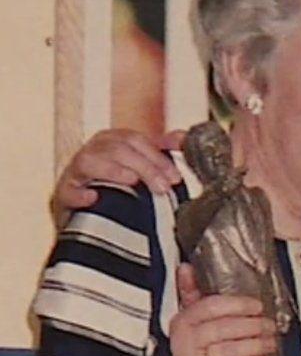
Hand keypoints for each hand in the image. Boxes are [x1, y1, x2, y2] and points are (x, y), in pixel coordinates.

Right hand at [53, 129, 184, 211]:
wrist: (88, 218)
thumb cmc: (117, 186)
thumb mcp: (140, 166)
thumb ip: (160, 151)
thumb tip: (183, 137)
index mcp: (113, 140)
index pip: (137, 141)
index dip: (158, 158)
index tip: (175, 177)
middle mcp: (93, 150)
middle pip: (118, 149)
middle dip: (144, 167)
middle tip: (163, 187)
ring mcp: (75, 172)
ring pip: (91, 161)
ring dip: (114, 171)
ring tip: (132, 181)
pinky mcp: (63, 194)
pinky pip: (68, 190)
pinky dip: (80, 193)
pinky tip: (93, 198)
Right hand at [169, 264, 276, 355]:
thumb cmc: (197, 349)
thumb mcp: (193, 319)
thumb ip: (192, 293)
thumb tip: (186, 268)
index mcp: (183, 321)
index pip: (210, 306)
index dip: (238, 305)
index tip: (257, 305)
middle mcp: (184, 342)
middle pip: (223, 328)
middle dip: (253, 326)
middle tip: (269, 325)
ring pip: (229, 350)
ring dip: (256, 345)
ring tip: (270, 342)